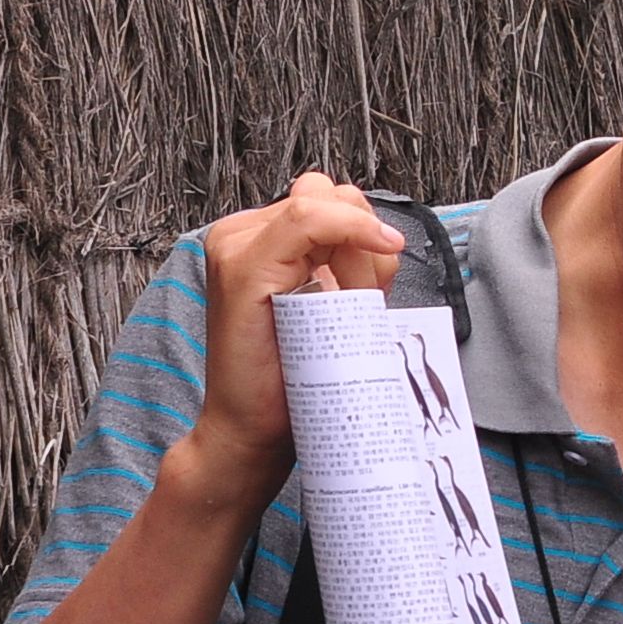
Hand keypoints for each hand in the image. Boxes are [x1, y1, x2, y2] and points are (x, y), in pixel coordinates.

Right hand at [176, 175, 405, 503]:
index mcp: (261, 241)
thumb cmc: (293, 377)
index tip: (387, 265)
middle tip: (361, 294)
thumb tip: (386, 239)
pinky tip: (373, 251)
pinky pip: (307, 218)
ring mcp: (235, 246)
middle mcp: (242, 235)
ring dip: (355, 247)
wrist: (254, 431)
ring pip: (322, 203)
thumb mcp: (336, 306)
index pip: (328, 201)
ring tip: (345, 305)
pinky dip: (350, 229)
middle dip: (361, 234)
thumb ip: (355, 267)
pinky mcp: (243, 267)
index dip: (365, 228)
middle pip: (328, 193)